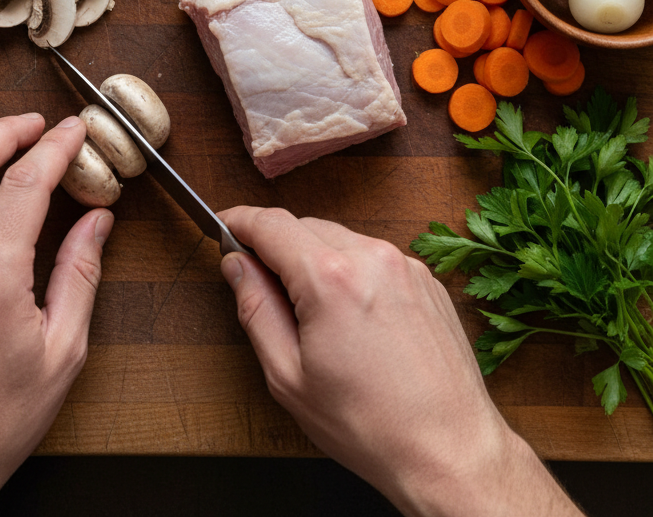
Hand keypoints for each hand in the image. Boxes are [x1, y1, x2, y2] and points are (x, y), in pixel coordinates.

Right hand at [220, 207, 580, 516]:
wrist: (448, 450)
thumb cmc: (370, 424)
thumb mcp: (288, 376)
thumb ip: (255, 309)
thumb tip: (237, 265)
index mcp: (330, 278)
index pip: (270, 224)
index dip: (239, 221)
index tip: (224, 225)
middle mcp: (371, 257)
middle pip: (305, 226)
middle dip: (277, 247)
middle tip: (262, 288)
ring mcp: (404, 265)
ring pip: (341, 239)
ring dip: (316, 260)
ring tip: (315, 318)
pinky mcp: (426, 280)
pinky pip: (374, 257)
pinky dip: (353, 272)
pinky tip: (354, 321)